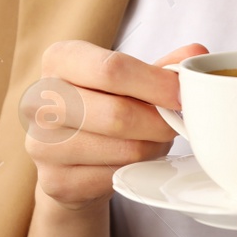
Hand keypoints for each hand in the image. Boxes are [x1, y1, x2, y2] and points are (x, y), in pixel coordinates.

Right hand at [26, 40, 207, 211]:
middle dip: (159, 122)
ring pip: (123, 149)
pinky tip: (134, 161)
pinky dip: (136, 170)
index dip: (155, 83)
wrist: (69, 156)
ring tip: (153, 140)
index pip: (111, 69)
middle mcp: (40, 100)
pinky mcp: (54, 181)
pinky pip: (116, 177)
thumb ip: (161, 67)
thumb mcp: (129, 80)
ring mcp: (42, 144)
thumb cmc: (103, 107)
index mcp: (58, 60)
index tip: (181, 95)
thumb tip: (196, 55)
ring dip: (152, 148)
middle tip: (175, 124)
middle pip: (119, 114)